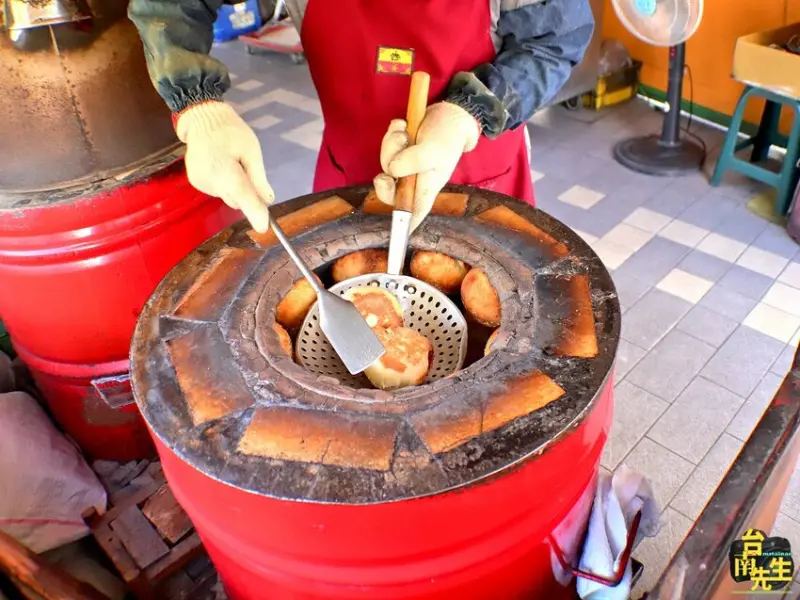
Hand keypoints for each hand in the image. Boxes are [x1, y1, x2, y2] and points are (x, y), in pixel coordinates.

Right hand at [176, 101, 273, 232]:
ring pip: (228, 196)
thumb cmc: (231, 131)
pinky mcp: (196, 183)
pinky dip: (225, 184)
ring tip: (231, 163)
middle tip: (247, 168)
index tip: (263, 227)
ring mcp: (200, 183)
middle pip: (236, 199)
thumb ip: (258, 178)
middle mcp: (208, 180)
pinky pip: (219, 191)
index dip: (254, 212)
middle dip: (247, 193)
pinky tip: (221, 166)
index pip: (241, 195)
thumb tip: (267, 201)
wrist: (202, 119)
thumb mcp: (251, 151)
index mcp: (223, 169)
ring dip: (235, 187)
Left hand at [373, 102, 480, 231]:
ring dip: (391, 145)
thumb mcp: (435, 150)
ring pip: (385, 163)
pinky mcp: (399, 150)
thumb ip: (415, 161)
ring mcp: (405, 165)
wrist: (449, 113)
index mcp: (427, 188)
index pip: (415, 212)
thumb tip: (392, 170)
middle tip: (390, 164)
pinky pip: (386, 146)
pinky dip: (391, 133)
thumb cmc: (448, 137)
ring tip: (405, 132)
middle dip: (386, 174)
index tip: (397, 236)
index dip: (405, 225)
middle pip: (390, 189)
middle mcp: (414, 180)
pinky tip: (402, 125)